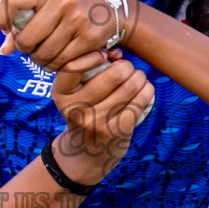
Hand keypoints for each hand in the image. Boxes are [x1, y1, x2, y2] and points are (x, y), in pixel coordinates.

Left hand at [0, 0, 131, 73]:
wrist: (112, 9)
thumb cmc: (73, 6)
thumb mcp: (49, 3)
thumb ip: (23, 20)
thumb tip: (4, 49)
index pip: (13, 1)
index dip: (4, 19)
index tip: (8, 29)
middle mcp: (62, 2)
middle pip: (27, 38)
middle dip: (25, 48)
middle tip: (30, 47)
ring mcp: (77, 20)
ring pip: (44, 54)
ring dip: (40, 60)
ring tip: (45, 54)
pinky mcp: (89, 38)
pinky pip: (62, 61)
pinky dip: (56, 65)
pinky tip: (58, 59)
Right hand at [49, 48, 153, 184]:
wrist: (86, 154)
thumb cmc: (85, 112)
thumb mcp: (76, 93)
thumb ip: (90, 69)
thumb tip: (117, 54)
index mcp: (61, 94)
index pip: (72, 67)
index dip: (92, 55)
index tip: (104, 55)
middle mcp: (75, 109)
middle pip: (111, 75)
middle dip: (126, 66)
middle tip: (128, 68)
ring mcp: (96, 122)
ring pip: (129, 88)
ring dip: (139, 77)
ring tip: (139, 77)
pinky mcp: (115, 132)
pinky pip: (139, 103)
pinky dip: (147, 91)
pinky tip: (146, 89)